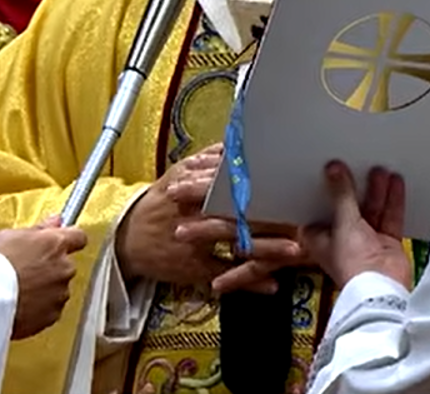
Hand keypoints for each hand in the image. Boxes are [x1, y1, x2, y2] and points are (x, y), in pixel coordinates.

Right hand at [0, 216, 87, 339]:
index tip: (59, 244)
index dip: (70, 240)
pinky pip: (50, 309)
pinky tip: (21, 306)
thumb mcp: (10, 235)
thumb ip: (39, 229)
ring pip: (59, 289)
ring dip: (46, 290)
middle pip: (66, 265)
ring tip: (20, 292)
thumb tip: (56, 221)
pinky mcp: (53, 316)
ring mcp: (60, 293)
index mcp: (56, 244)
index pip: (79, 237)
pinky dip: (40, 309)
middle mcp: (64, 268)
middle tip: (27, 272)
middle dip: (51, 268)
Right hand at [116, 144, 303, 293]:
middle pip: (242, 213)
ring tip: (296, 251)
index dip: (265, 186)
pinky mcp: (194, 266)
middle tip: (304, 217)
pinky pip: (226, 274)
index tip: (292, 184)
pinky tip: (271, 285)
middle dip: (274, 216)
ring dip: (267, 248)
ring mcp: (198, 242)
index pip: (236, 185)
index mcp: (197, 186)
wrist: (125, 237)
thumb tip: (232, 144)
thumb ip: (207, 160)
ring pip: (237, 244)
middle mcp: (198, 212)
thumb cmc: (156, 205)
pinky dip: (249, 281)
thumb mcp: (178, 174)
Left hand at [301, 161, 410, 289]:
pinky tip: (396, 183)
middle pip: (348, 207)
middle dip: (355, 188)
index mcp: (321, 238)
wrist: (380, 290)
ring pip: (371, 210)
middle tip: (358, 164)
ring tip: (379, 169)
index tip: (330, 170)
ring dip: (376, 191)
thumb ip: (342, 195)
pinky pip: (390, 218)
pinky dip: (393, 201)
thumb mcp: (343, 222)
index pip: (321, 210)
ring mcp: (366, 241)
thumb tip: (333, 170)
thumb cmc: (351, 265)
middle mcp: (343, 240)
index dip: (325, 192)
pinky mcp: (387, 243)